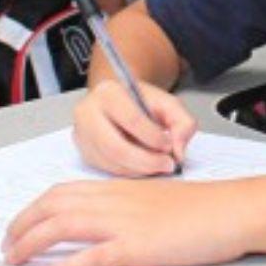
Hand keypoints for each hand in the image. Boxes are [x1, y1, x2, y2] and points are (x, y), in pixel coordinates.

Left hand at [3, 179, 248, 265]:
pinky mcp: (136, 247)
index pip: (64, 191)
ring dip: (29, 244)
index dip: (36, 208)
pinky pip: (88, 258)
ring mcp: (124, 223)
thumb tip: (113, 224)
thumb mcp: (161, 200)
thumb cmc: (206, 208)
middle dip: (22, 224)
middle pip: (53, 205)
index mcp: (121, 189)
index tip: (22, 224)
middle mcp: (116, 201)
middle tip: (7, 245)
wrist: (233, 211)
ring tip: (12, 261)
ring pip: (62, 227)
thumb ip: (133, 208)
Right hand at [72, 79, 198, 176]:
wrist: (121, 102)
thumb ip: (183, 122)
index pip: (132, 120)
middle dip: (146, 161)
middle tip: (167, 165)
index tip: (169, 146)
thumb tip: (178, 151)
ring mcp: (82, 134)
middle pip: (116, 147)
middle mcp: (88, 112)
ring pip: (110, 162)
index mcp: (109, 93)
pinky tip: (142, 167)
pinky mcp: (84, 152)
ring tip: (157, 166)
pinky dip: (129, 172)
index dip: (154, 138)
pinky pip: (106, 169)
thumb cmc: (143, 103)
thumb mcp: (169, 104)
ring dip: (138, 170)